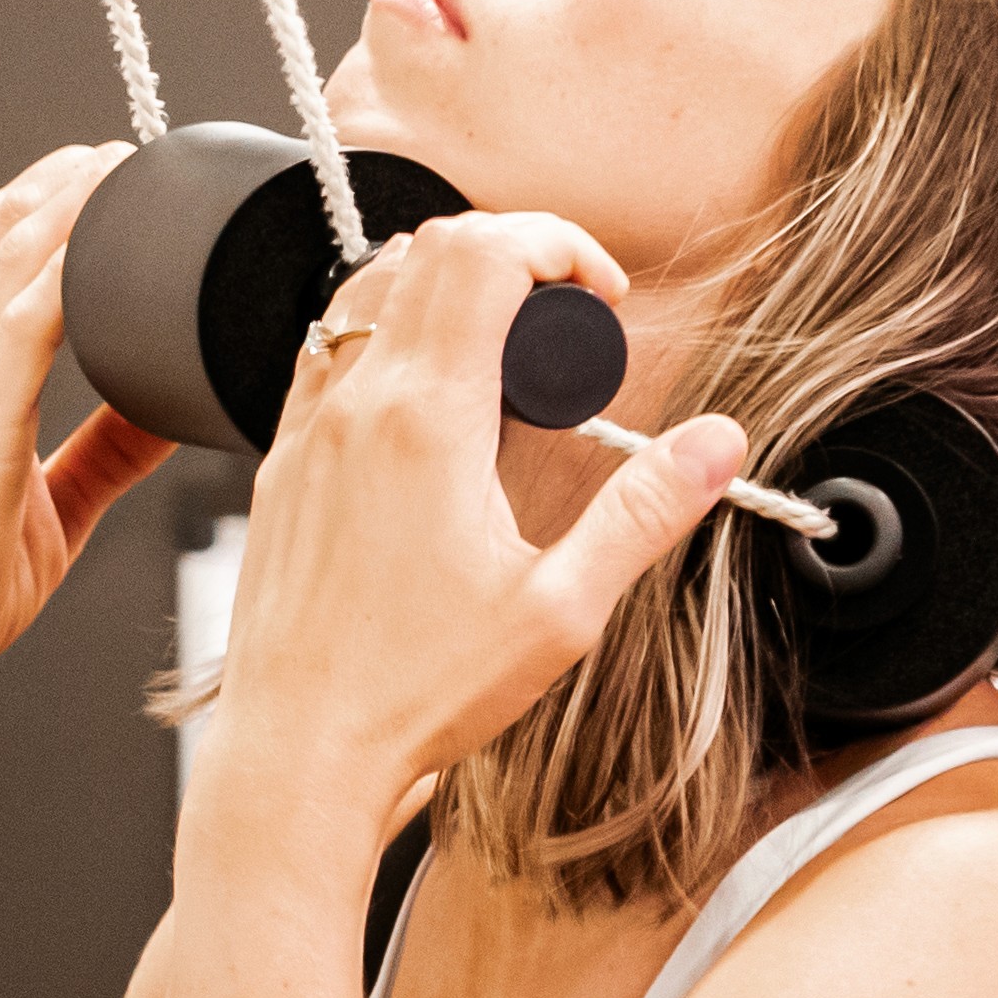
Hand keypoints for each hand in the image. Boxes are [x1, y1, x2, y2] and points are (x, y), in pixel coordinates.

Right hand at [0, 147, 179, 738]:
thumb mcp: (54, 506)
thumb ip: (106, 450)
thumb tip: (173, 410)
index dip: (48, 205)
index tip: (109, 174)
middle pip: (0, 233)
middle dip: (64, 179)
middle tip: (134, 148)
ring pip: (10, 256)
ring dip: (69, 198)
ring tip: (126, 158)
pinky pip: (23, 320)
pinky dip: (64, 263)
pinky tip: (102, 226)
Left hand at [198, 212, 737, 826]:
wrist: (297, 753)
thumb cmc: (416, 694)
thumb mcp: (560, 611)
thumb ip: (642, 512)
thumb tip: (718, 442)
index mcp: (427, 419)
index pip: (484, 252)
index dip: (558, 243)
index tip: (601, 297)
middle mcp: (355, 405)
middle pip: (427, 249)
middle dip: (509, 254)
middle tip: (562, 320)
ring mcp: (306, 432)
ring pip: (366, 293)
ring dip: (438, 289)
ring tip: (499, 355)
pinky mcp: (280, 468)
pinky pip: (325, 357)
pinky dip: (382, 342)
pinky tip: (424, 409)